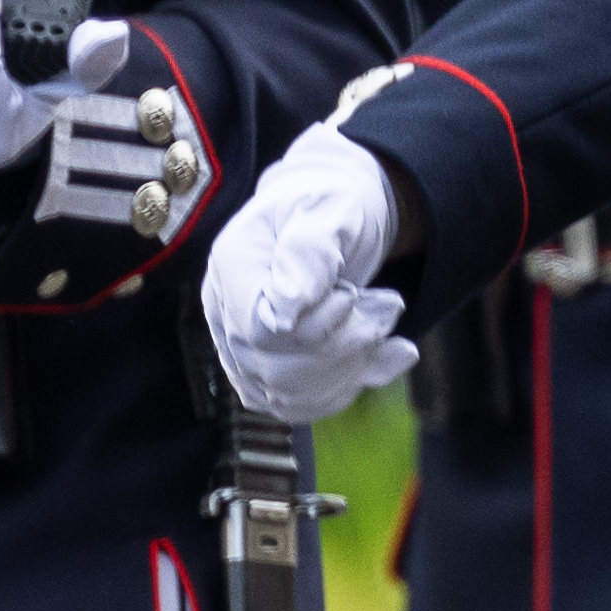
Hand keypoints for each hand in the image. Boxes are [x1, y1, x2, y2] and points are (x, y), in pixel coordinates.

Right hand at [197, 128, 415, 422]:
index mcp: (232, 264)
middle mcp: (225, 311)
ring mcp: (241, 347)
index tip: (352, 296)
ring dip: (351, 368)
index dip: (315, 328)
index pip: (257, 331)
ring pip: (287, 397)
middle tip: (385, 308)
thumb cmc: (335, 204)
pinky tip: (384, 354)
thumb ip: (311, 250)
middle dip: (343, 348)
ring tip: (381, 321)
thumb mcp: (334, 206)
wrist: (338, 216)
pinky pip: (300, 406)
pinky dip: (349, 387)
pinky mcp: (264, 373)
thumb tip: (286, 307)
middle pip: (273, 370)